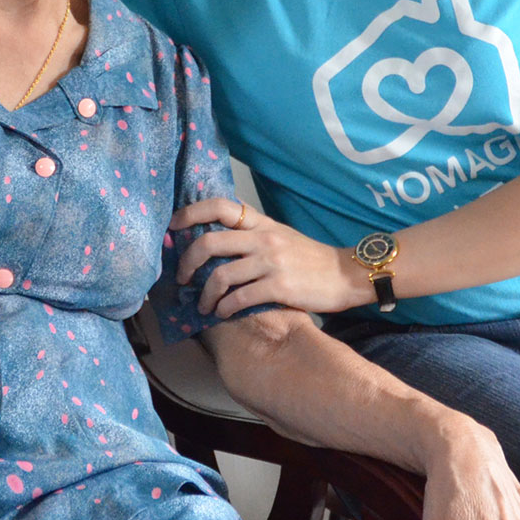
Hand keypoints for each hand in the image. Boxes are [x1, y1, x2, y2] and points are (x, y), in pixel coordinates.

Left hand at [170, 198, 361, 316]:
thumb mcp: (280, 236)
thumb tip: (215, 243)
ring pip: (220, 275)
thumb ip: (252, 235)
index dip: (190, 213)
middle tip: (182, 279)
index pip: (219, 205)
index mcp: (262, 223)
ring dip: (205, 295)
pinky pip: (239, 298)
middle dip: (187, 263)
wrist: (347, 274)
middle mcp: (263, 238)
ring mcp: (271, 262)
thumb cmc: (311, 259)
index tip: (173, 227)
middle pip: (209, 242)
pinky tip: (224, 313)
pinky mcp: (278, 287)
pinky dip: (225, 308)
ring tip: (204, 306)